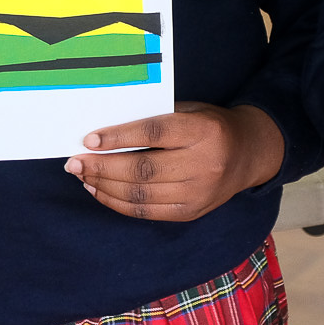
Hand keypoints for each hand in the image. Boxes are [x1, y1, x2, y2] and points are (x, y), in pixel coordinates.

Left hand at [64, 102, 283, 220]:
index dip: (119, 137)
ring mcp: (198, 194)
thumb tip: (105, 133)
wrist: (249, 155)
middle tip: (74, 162)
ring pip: (140, 195)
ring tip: (82, 175)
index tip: (89, 139)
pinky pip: (145, 212)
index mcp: (205, 131)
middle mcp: (204, 165)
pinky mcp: (190, 213)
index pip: (154, 133)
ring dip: (104, 186)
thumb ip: (155, 119)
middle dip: (102, 167)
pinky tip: (100, 190)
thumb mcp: (190, 111)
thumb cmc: (211, 126)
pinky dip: (117, 202)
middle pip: (142, 170)